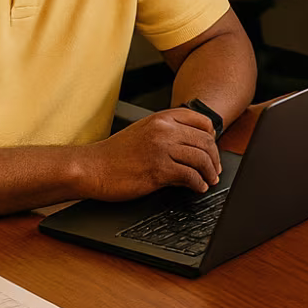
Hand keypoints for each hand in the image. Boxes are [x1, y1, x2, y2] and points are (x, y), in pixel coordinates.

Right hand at [82, 108, 222, 199]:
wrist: (91, 167)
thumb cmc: (115, 153)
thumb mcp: (143, 132)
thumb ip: (168, 133)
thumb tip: (193, 146)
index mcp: (162, 118)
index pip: (202, 121)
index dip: (212, 137)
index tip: (212, 149)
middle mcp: (164, 131)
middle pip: (205, 141)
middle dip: (214, 158)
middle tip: (215, 170)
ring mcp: (161, 150)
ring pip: (201, 159)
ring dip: (210, 173)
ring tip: (210, 181)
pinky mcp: (158, 170)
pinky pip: (189, 176)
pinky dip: (198, 184)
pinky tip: (198, 188)